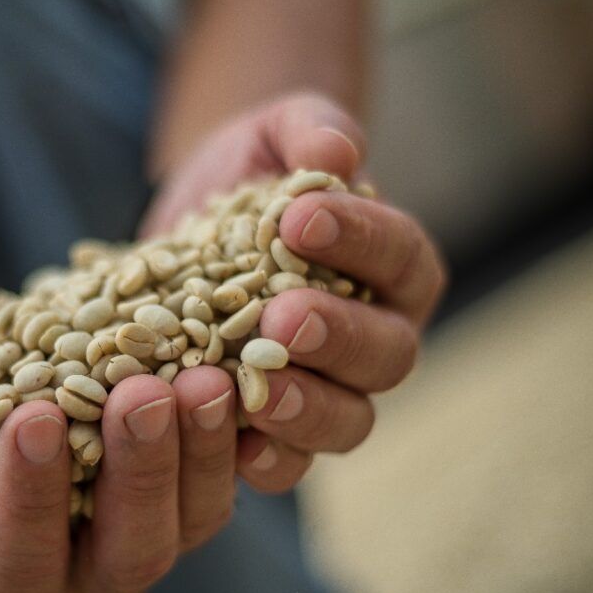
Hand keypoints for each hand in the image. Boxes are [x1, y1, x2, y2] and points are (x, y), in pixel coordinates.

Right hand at [0, 368, 239, 592]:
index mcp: (16, 585)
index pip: (25, 558)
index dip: (31, 497)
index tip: (31, 418)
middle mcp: (98, 580)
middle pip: (134, 548)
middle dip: (138, 471)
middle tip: (138, 394)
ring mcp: (159, 537)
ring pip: (198, 514)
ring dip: (204, 446)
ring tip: (199, 375)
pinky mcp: (198, 490)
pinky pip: (234, 471)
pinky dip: (239, 425)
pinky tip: (236, 366)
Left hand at [142, 93, 446, 490]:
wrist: (192, 223)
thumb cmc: (251, 174)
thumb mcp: (273, 133)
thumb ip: (309, 130)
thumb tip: (338, 152)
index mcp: (394, 265)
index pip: (400, 256)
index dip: (361, 240)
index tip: (300, 219)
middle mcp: (375, 335)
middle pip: (386, 354)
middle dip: (338, 337)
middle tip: (284, 319)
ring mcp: (328, 389)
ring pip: (349, 420)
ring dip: (309, 410)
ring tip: (263, 390)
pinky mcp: (272, 425)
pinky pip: (289, 461)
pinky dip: (268, 460)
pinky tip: (236, 449)